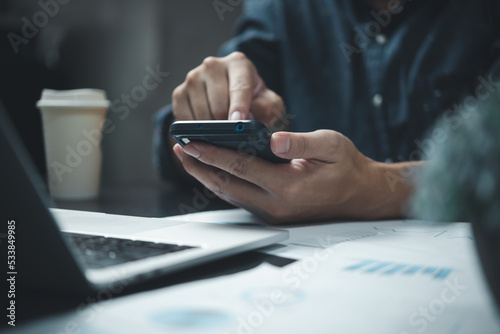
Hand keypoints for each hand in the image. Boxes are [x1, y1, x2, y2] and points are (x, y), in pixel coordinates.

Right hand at [172, 52, 284, 125]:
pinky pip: (184, 118)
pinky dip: (194, 130)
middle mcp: (213, 65)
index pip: (239, 87)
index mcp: (238, 64)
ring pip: (201, 113)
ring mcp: (193, 78)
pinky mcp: (179, 93)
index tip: (238, 121)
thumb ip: (267, 109)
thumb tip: (247, 118)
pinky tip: (206, 131)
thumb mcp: (270, 105)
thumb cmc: (255, 103)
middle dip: (227, 124)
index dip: (239, 106)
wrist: (234, 102)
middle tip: (234, 136)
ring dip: (212, 129)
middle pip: (218, 103)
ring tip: (222, 133)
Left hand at [172, 130, 411, 222]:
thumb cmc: (346, 168)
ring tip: (187, 156)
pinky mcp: (270, 212)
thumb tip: (273, 140)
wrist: (359, 196)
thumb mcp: (332, 147)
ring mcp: (271, 212)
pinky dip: (221, 182)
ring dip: (206, 176)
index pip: (241, 167)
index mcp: (288, 187)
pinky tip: (210, 169)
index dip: (213, 153)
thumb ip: (302, 142)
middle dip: (199, 166)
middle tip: (179, 147)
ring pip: (229, 194)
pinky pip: (238, 197)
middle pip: (226, 185)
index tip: (192, 141)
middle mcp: (275, 205)